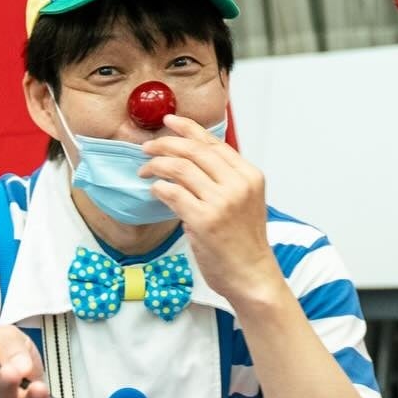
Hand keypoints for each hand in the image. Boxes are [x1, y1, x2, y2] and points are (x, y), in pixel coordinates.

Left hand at [141, 114, 283, 305]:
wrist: (252, 275)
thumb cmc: (244, 242)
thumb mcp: (244, 201)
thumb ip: (225, 178)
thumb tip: (190, 157)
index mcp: (250, 175)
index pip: (214, 142)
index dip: (188, 128)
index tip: (169, 122)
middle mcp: (238, 184)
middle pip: (194, 150)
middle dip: (164, 144)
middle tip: (147, 148)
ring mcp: (222, 202)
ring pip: (179, 167)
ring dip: (156, 165)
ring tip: (145, 171)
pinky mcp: (204, 220)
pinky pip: (172, 192)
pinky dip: (158, 188)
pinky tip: (155, 191)